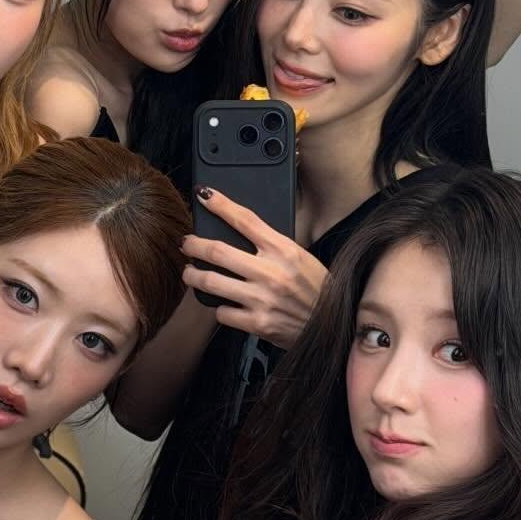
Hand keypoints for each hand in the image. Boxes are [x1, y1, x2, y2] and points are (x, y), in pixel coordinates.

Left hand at [182, 188, 326, 347]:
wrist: (334, 325)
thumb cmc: (315, 288)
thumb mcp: (299, 256)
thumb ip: (271, 245)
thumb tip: (237, 233)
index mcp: (284, 249)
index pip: (245, 219)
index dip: (220, 204)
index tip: (204, 194)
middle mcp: (271, 272)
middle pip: (217, 250)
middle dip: (193, 244)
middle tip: (186, 243)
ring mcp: (262, 299)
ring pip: (210, 282)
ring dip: (193, 276)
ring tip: (190, 273)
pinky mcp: (257, 323)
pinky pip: (222, 312)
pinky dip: (219, 307)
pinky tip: (223, 304)